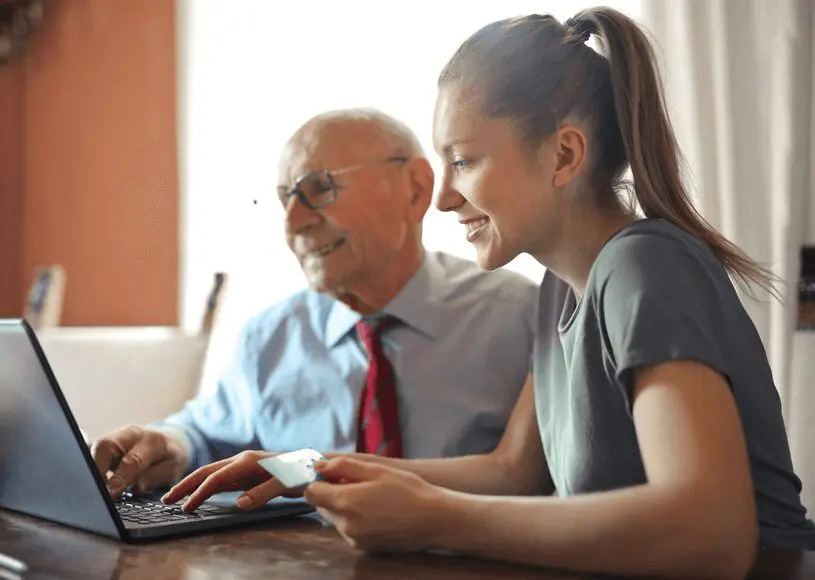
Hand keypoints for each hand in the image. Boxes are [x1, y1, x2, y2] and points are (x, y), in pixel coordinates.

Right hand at [90, 425, 188, 498]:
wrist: (170, 439)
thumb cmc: (171, 456)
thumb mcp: (174, 468)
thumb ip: (156, 476)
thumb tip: (136, 488)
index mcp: (151, 440)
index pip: (131, 460)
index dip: (119, 479)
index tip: (110, 495)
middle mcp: (129, 434)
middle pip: (104, 447)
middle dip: (97, 470)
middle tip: (97, 493)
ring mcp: (116, 436)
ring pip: (95, 449)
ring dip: (92, 470)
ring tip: (94, 490)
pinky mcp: (106, 443)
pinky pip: (93, 452)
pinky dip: (91, 467)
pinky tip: (92, 482)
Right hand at [161, 450, 297, 512]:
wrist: (314, 464)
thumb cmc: (301, 472)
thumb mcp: (286, 484)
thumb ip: (263, 493)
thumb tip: (239, 504)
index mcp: (248, 461)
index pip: (216, 478)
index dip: (199, 493)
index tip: (186, 508)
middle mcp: (242, 460)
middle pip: (206, 471)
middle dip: (185, 485)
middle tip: (165, 500)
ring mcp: (243, 466)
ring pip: (211, 474)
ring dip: (192, 485)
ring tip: (175, 498)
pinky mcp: (246, 472)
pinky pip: (221, 479)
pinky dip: (206, 486)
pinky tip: (199, 494)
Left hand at [305, 457, 444, 552]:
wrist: (433, 519)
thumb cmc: (408, 490)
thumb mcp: (376, 470)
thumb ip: (343, 466)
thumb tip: (319, 465)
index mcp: (346, 502)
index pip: (311, 492)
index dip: (319, 480)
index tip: (332, 474)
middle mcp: (345, 524)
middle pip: (322, 506)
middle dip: (332, 493)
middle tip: (356, 483)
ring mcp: (354, 538)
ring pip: (335, 518)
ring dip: (343, 506)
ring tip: (370, 497)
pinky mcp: (363, 547)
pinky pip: (348, 529)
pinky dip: (354, 519)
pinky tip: (376, 511)